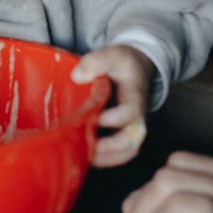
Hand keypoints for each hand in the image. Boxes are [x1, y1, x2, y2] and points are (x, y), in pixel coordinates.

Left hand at [73, 44, 153, 166]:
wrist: (135, 68)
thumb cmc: (124, 63)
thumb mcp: (114, 54)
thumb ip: (96, 61)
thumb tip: (76, 76)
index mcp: (135, 98)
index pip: (131, 113)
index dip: (115, 118)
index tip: (96, 117)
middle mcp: (135, 118)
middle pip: (131, 141)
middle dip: (111, 149)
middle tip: (89, 147)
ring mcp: (128, 128)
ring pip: (125, 152)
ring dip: (106, 159)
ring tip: (84, 158)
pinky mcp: (118, 133)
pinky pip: (117, 153)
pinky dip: (103, 159)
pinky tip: (83, 157)